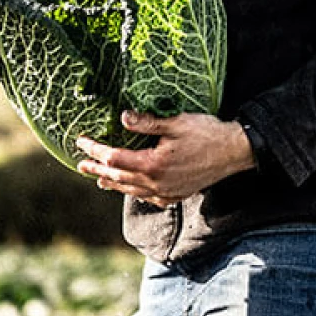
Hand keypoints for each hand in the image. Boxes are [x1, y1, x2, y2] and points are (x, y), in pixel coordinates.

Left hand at [76, 111, 255, 206]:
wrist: (235, 152)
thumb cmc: (207, 133)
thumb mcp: (176, 122)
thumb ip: (147, 123)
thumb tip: (122, 117)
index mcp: (153, 164)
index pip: (114, 158)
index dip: (96, 150)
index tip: (82, 141)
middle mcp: (157, 183)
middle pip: (118, 177)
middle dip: (97, 169)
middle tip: (81, 165)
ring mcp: (167, 192)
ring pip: (132, 191)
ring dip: (114, 184)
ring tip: (99, 180)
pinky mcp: (177, 195)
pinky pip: (150, 198)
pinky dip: (136, 193)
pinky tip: (133, 190)